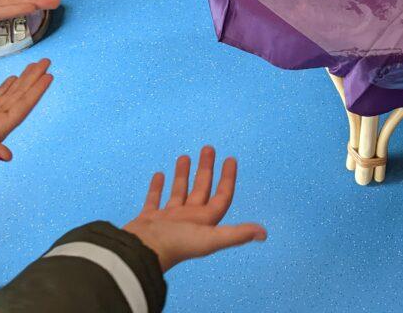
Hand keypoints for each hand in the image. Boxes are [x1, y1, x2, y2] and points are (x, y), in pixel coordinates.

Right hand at [124, 146, 266, 271]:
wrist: (138, 255)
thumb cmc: (174, 245)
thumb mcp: (209, 238)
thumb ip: (236, 234)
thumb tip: (264, 234)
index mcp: (204, 222)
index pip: (221, 196)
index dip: (228, 178)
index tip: (231, 158)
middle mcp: (188, 220)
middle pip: (201, 189)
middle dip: (206, 169)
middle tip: (208, 148)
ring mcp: (168, 220)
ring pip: (179, 192)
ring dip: (183, 175)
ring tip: (185, 156)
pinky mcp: (148, 219)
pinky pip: (153, 200)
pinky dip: (157, 188)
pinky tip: (159, 174)